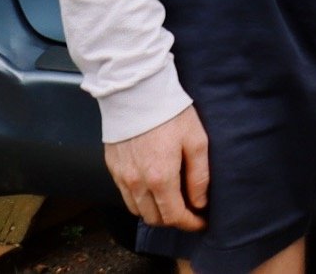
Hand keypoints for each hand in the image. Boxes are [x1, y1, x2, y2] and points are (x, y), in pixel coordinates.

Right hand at [103, 105, 209, 230]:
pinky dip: (141, 200)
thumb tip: (200, 202)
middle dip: (174, 220)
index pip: (174, 216)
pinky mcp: (112, 168)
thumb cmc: (171, 113)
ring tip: (174, 201)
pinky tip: (154, 188)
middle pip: (154, 219)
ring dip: (156, 212)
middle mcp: (136, 183)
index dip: (190, 223)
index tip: (202, 222)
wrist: (137, 93)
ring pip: (138, 210)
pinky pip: (126, 196)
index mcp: (159, 178)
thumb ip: (199, 176)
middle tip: (190, 212)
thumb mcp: (196, 141)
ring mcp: (121, 177)